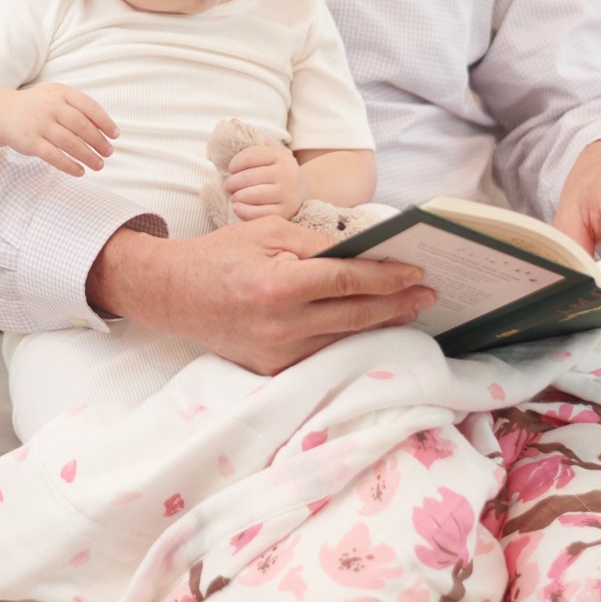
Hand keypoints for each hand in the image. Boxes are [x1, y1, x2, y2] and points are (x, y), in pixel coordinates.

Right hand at [0, 83, 117, 177]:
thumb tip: (106, 129)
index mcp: (61, 93)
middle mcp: (50, 107)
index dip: (104, 122)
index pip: (89, 107)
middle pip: (81, 126)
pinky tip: (80, 171)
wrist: (6, 113)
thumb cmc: (40, 106)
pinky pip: (53, 156)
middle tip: (109, 153)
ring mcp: (39, 125)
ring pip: (70, 143)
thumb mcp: (58, 97)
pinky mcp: (30, 142)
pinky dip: (69, 165)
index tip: (115, 136)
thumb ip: (79, 108)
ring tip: (99, 165)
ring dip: (88, 156)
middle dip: (98, 142)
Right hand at [87, 218, 435, 375]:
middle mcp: (280, 326)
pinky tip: (370, 328)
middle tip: (427, 295)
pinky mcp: (273, 369)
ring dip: (380, 324)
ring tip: (409, 310)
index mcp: (278, 286)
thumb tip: (361, 253)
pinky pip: (322, 354)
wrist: (173, 295)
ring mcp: (277, 353)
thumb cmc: (220, 255)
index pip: (347, 282)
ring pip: (344, 340)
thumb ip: (314, 244)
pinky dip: (349, 340)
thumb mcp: (266, 232)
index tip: (415, 272)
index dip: (386, 278)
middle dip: (397, 304)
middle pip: (355, 316)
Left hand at [224, 140, 303, 221]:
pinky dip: (243, 211)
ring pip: (253, 195)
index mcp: (281, 157)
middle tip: (227, 185)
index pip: (252, 155)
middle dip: (232, 182)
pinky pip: (258, 214)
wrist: (303, 191)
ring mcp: (286, 195)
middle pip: (250, 177)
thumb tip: (232, 122)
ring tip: (233, 196)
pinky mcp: (284, 213)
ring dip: (237, 196)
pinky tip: (237, 207)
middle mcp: (286, 175)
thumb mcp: (271, 150)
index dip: (235, 162)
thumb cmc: (278, 169)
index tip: (230, 168)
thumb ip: (253, 136)